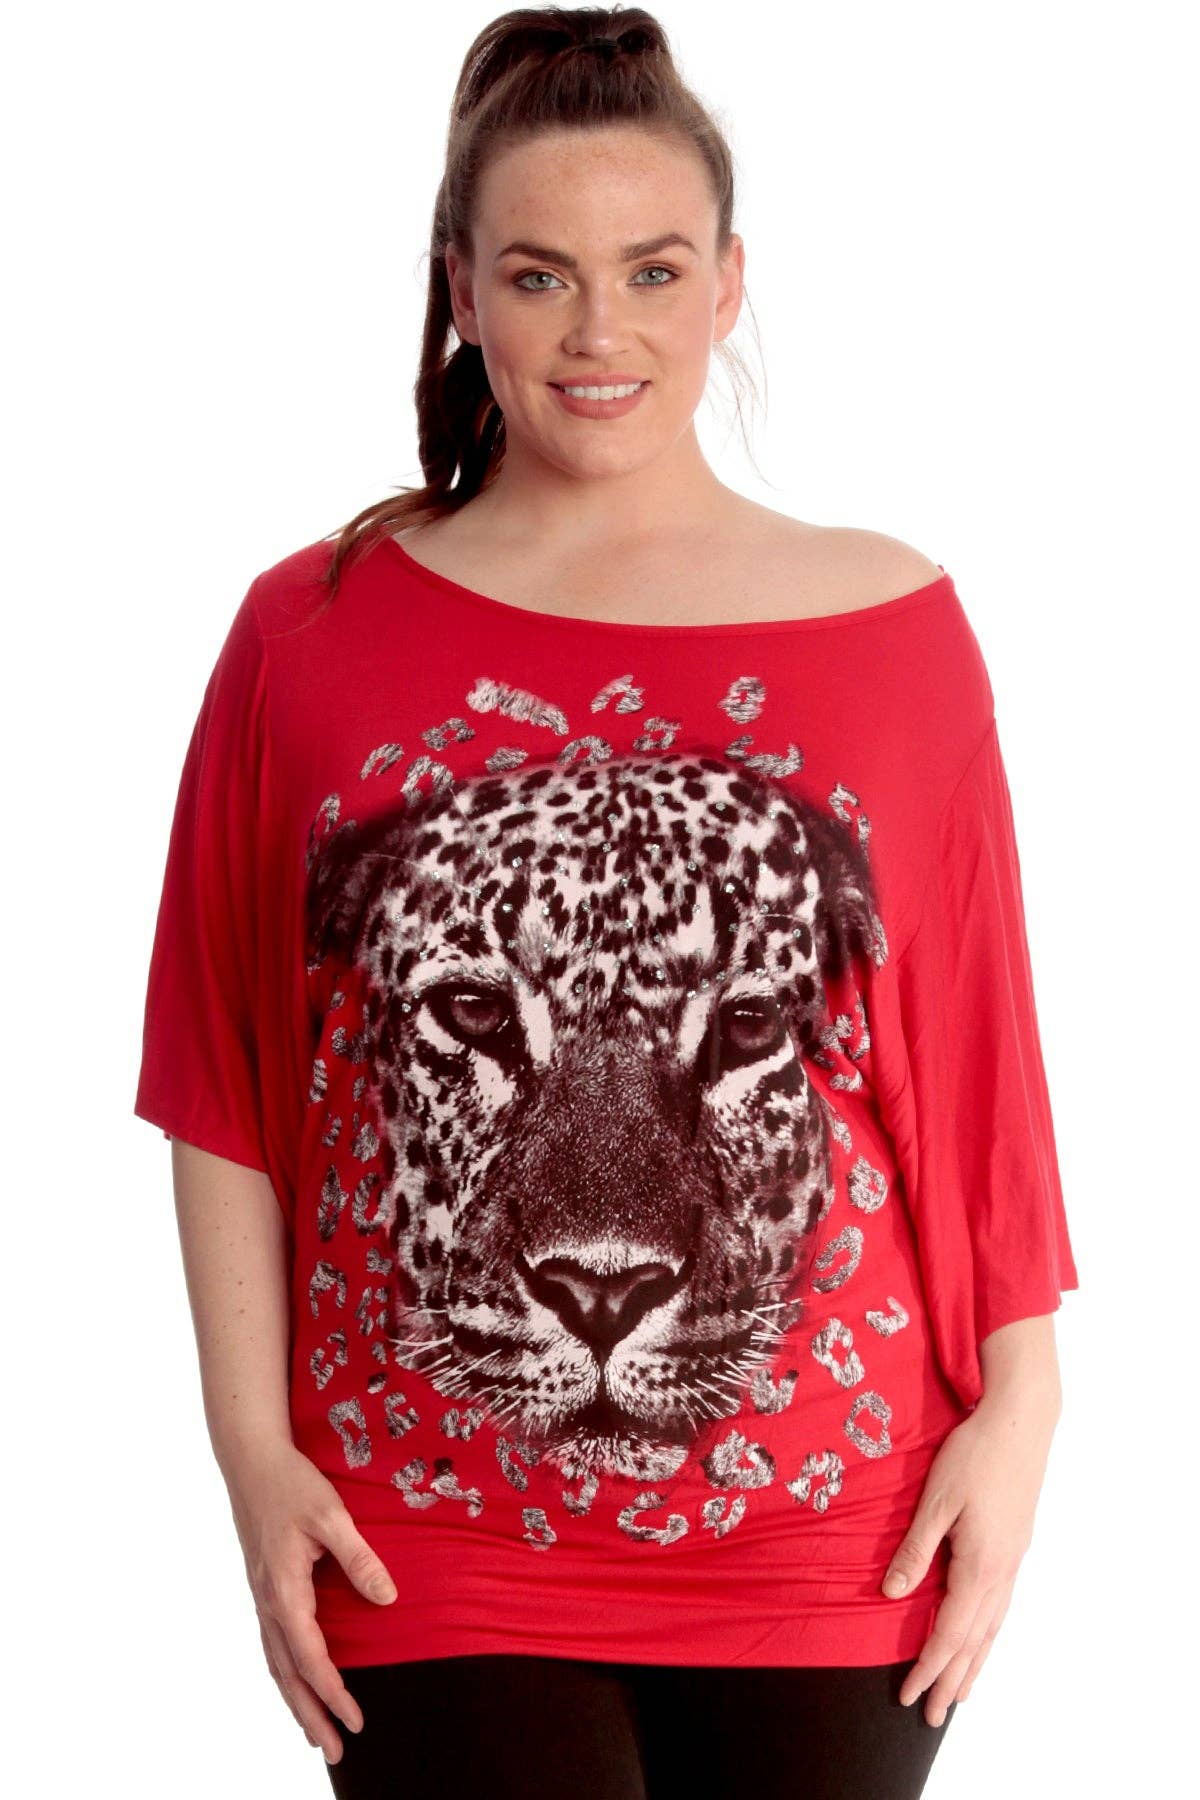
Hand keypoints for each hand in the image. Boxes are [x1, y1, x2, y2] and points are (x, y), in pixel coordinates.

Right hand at [224, 1439, 398, 1765]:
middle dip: (310, 1715)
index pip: (310, 1656)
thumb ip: (359, 1557)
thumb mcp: (332, 1514)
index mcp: (285, 1589)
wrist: (251, 1460)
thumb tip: (387, 1599)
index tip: (356, 1719)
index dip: (333, 1692)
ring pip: (276, 1664)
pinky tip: (297, 1684)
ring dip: (295, 1701)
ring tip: (315, 1735)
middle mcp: (269, 1601)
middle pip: (287, 1674)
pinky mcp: (263, 1589)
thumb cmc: (293, 1483)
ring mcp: (262, 1597)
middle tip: (334, 1752)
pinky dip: (284, 1674)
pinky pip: (272, 1645)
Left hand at [880, 1381, 1060, 1725]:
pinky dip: (988, 1633)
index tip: (908, 1693)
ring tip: (960, 1694)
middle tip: (933, 1716)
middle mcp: (1002, 1572)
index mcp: (980, 1566)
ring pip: (991, 1627)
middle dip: (951, 1680)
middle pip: (974, 1641)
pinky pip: (1000, 1606)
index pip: (950, 1632)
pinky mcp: (1016, 1547)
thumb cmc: (974, 1454)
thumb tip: (892, 1593)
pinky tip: (982, 1638)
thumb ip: (915, 1550)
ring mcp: (1013, 1561)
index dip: (928, 1666)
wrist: (1022, 1422)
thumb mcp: (935, 1500)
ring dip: (973, 1663)